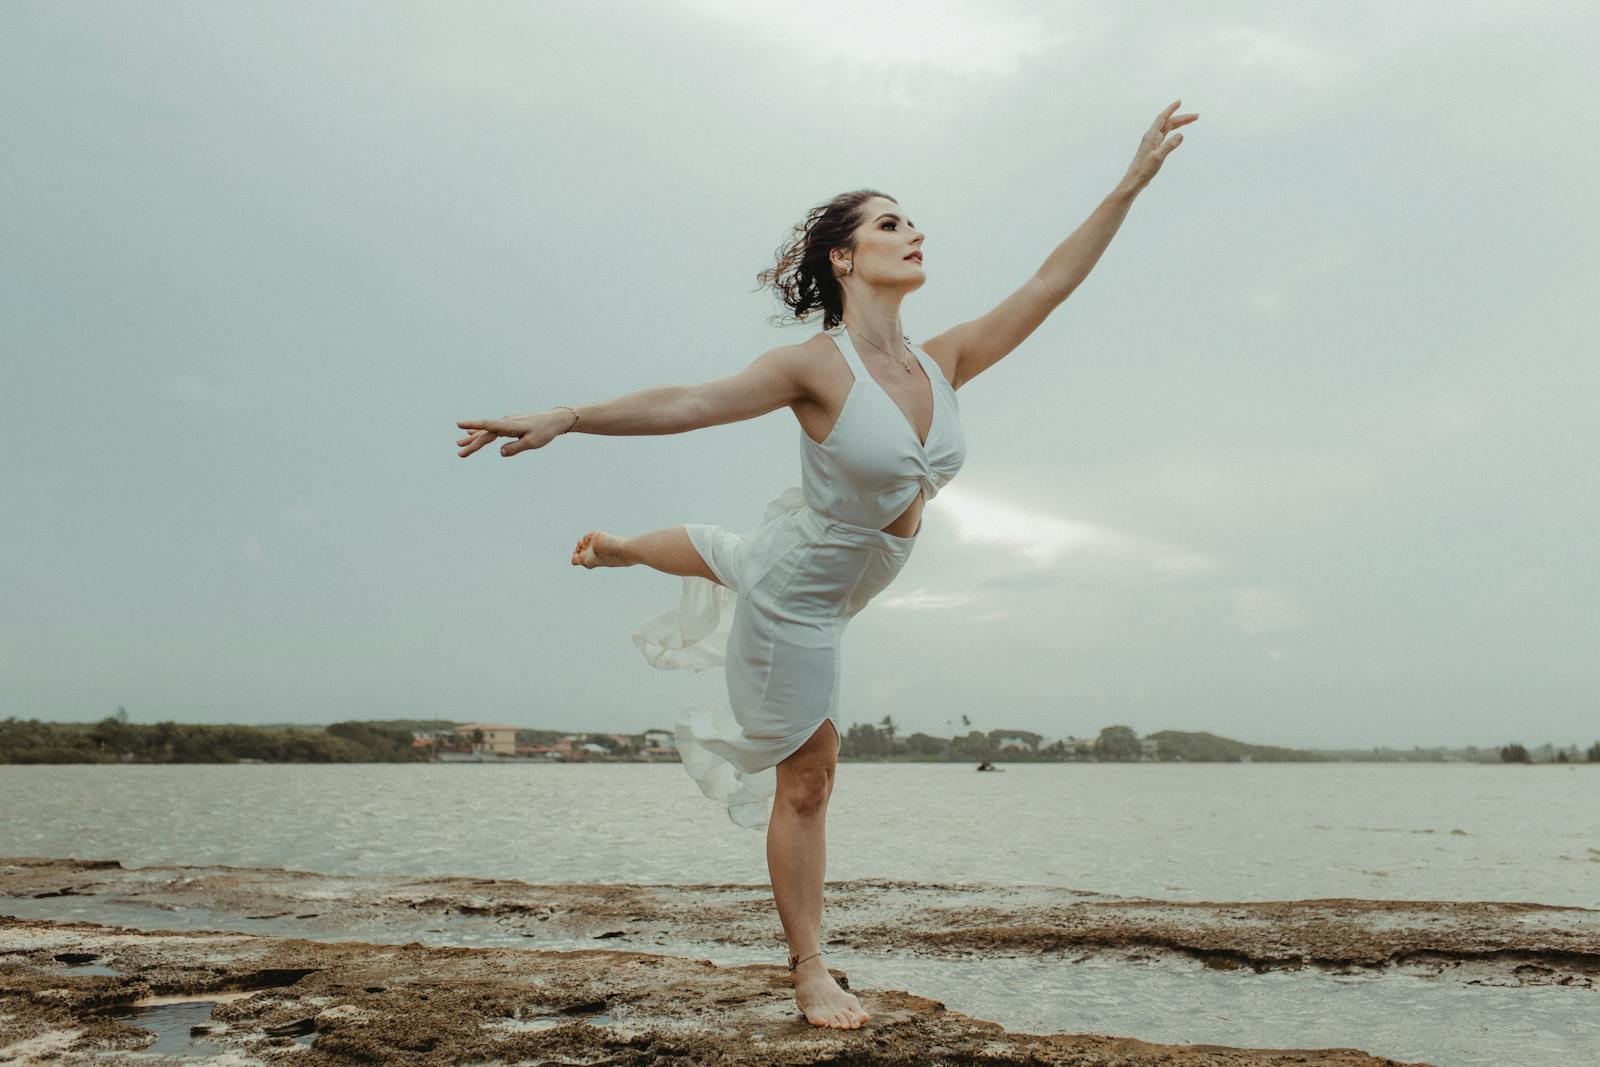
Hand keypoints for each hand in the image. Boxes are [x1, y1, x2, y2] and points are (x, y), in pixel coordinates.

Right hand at [455, 409, 571, 457]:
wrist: (555, 420)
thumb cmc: (545, 431)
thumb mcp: (532, 442)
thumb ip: (515, 448)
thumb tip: (500, 453)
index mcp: (509, 425)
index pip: (487, 425)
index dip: (473, 425)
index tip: (459, 424)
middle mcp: (505, 422)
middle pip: (485, 434)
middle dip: (472, 444)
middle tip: (460, 454)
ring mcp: (506, 423)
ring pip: (487, 432)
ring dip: (473, 438)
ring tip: (459, 444)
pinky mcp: (509, 425)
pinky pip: (492, 430)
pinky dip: (481, 432)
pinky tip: (471, 432)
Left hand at [1124, 99, 1197, 192]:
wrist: (1135, 180)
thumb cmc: (1144, 169)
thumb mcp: (1158, 157)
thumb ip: (1169, 145)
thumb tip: (1181, 135)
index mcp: (1151, 135)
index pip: (1163, 118)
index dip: (1171, 109)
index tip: (1180, 102)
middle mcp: (1152, 136)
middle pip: (1168, 122)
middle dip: (1182, 118)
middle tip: (1196, 116)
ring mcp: (1153, 142)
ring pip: (1168, 129)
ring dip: (1180, 124)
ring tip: (1192, 121)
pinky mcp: (1155, 149)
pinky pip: (1166, 136)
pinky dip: (1174, 131)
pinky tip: (1179, 132)